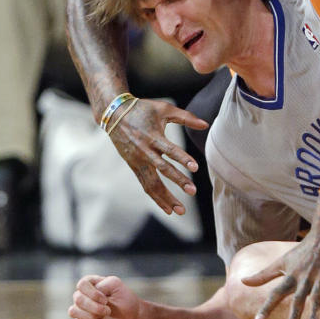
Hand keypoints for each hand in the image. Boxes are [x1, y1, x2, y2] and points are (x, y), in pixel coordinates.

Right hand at [68, 275, 142, 318]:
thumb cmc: (126, 300)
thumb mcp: (117, 286)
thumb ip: (103, 284)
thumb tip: (87, 295)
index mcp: (92, 283)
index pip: (82, 284)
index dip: (93, 293)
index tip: (106, 299)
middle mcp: (84, 295)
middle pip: (78, 298)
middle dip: (94, 306)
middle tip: (108, 309)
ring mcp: (82, 309)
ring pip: (73, 311)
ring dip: (92, 315)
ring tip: (106, 315)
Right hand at [107, 97, 208, 214]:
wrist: (113, 114)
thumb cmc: (142, 109)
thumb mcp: (164, 109)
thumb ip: (186, 117)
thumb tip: (206, 124)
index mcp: (153, 136)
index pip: (170, 150)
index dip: (182, 159)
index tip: (195, 168)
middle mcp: (144, 151)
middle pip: (162, 170)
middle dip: (178, 181)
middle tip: (192, 191)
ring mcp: (137, 161)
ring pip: (152, 183)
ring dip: (166, 198)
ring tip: (180, 210)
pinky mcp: (134, 167)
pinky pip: (145, 185)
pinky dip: (156, 197)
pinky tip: (167, 208)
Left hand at [241, 194, 319, 318]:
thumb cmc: (301, 251)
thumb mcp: (281, 262)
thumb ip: (262, 275)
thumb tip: (242, 282)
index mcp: (290, 276)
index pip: (276, 294)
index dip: (267, 307)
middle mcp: (304, 279)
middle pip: (297, 302)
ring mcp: (319, 280)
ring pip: (316, 302)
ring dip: (313, 318)